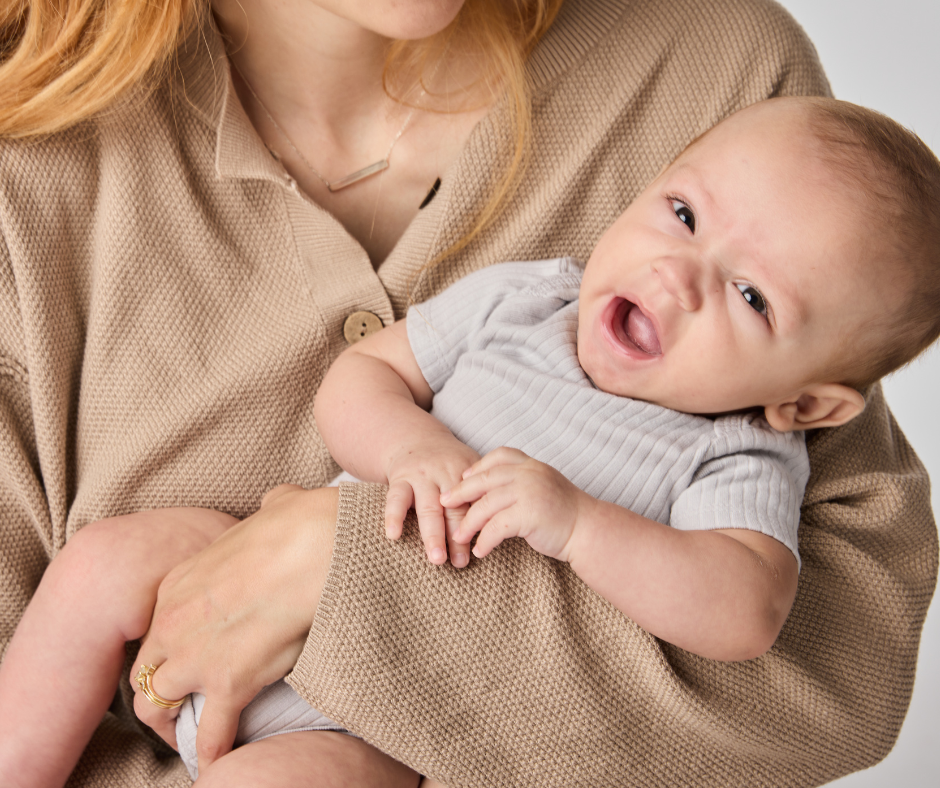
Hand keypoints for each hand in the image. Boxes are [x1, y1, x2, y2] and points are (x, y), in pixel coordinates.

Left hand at [131, 484, 337, 774]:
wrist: (320, 545)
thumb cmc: (304, 523)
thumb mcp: (275, 507)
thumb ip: (269, 510)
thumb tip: (281, 502)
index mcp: (180, 582)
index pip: (156, 631)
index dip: (171, 652)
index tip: (190, 663)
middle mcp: (175, 621)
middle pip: (144, 672)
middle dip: (161, 694)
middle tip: (186, 709)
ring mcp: (197, 654)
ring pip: (157, 705)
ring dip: (179, 724)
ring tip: (199, 736)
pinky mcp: (228, 682)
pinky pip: (210, 733)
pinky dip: (214, 751)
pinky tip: (222, 761)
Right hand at [384, 431, 479, 566]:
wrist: (416, 438)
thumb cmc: (449, 462)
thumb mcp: (470, 467)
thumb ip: (482, 493)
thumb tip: (499, 529)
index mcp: (466, 472)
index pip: (475, 502)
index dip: (480, 525)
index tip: (484, 548)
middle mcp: (445, 473)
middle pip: (454, 509)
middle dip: (458, 537)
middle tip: (462, 562)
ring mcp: (421, 476)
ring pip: (428, 508)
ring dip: (433, 534)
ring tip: (437, 559)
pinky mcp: (400, 479)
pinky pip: (395, 499)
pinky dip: (394, 516)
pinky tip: (394, 535)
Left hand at [442, 447, 594, 561]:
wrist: (589, 530)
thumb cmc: (564, 513)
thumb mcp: (543, 487)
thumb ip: (521, 482)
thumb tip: (491, 489)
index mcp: (532, 465)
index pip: (499, 456)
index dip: (478, 467)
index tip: (463, 478)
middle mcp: (529, 474)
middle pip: (485, 479)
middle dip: (461, 492)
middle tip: (445, 503)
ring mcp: (529, 492)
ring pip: (486, 505)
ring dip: (469, 523)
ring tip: (459, 537)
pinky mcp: (530, 514)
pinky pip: (497, 527)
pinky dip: (485, 540)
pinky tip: (480, 551)